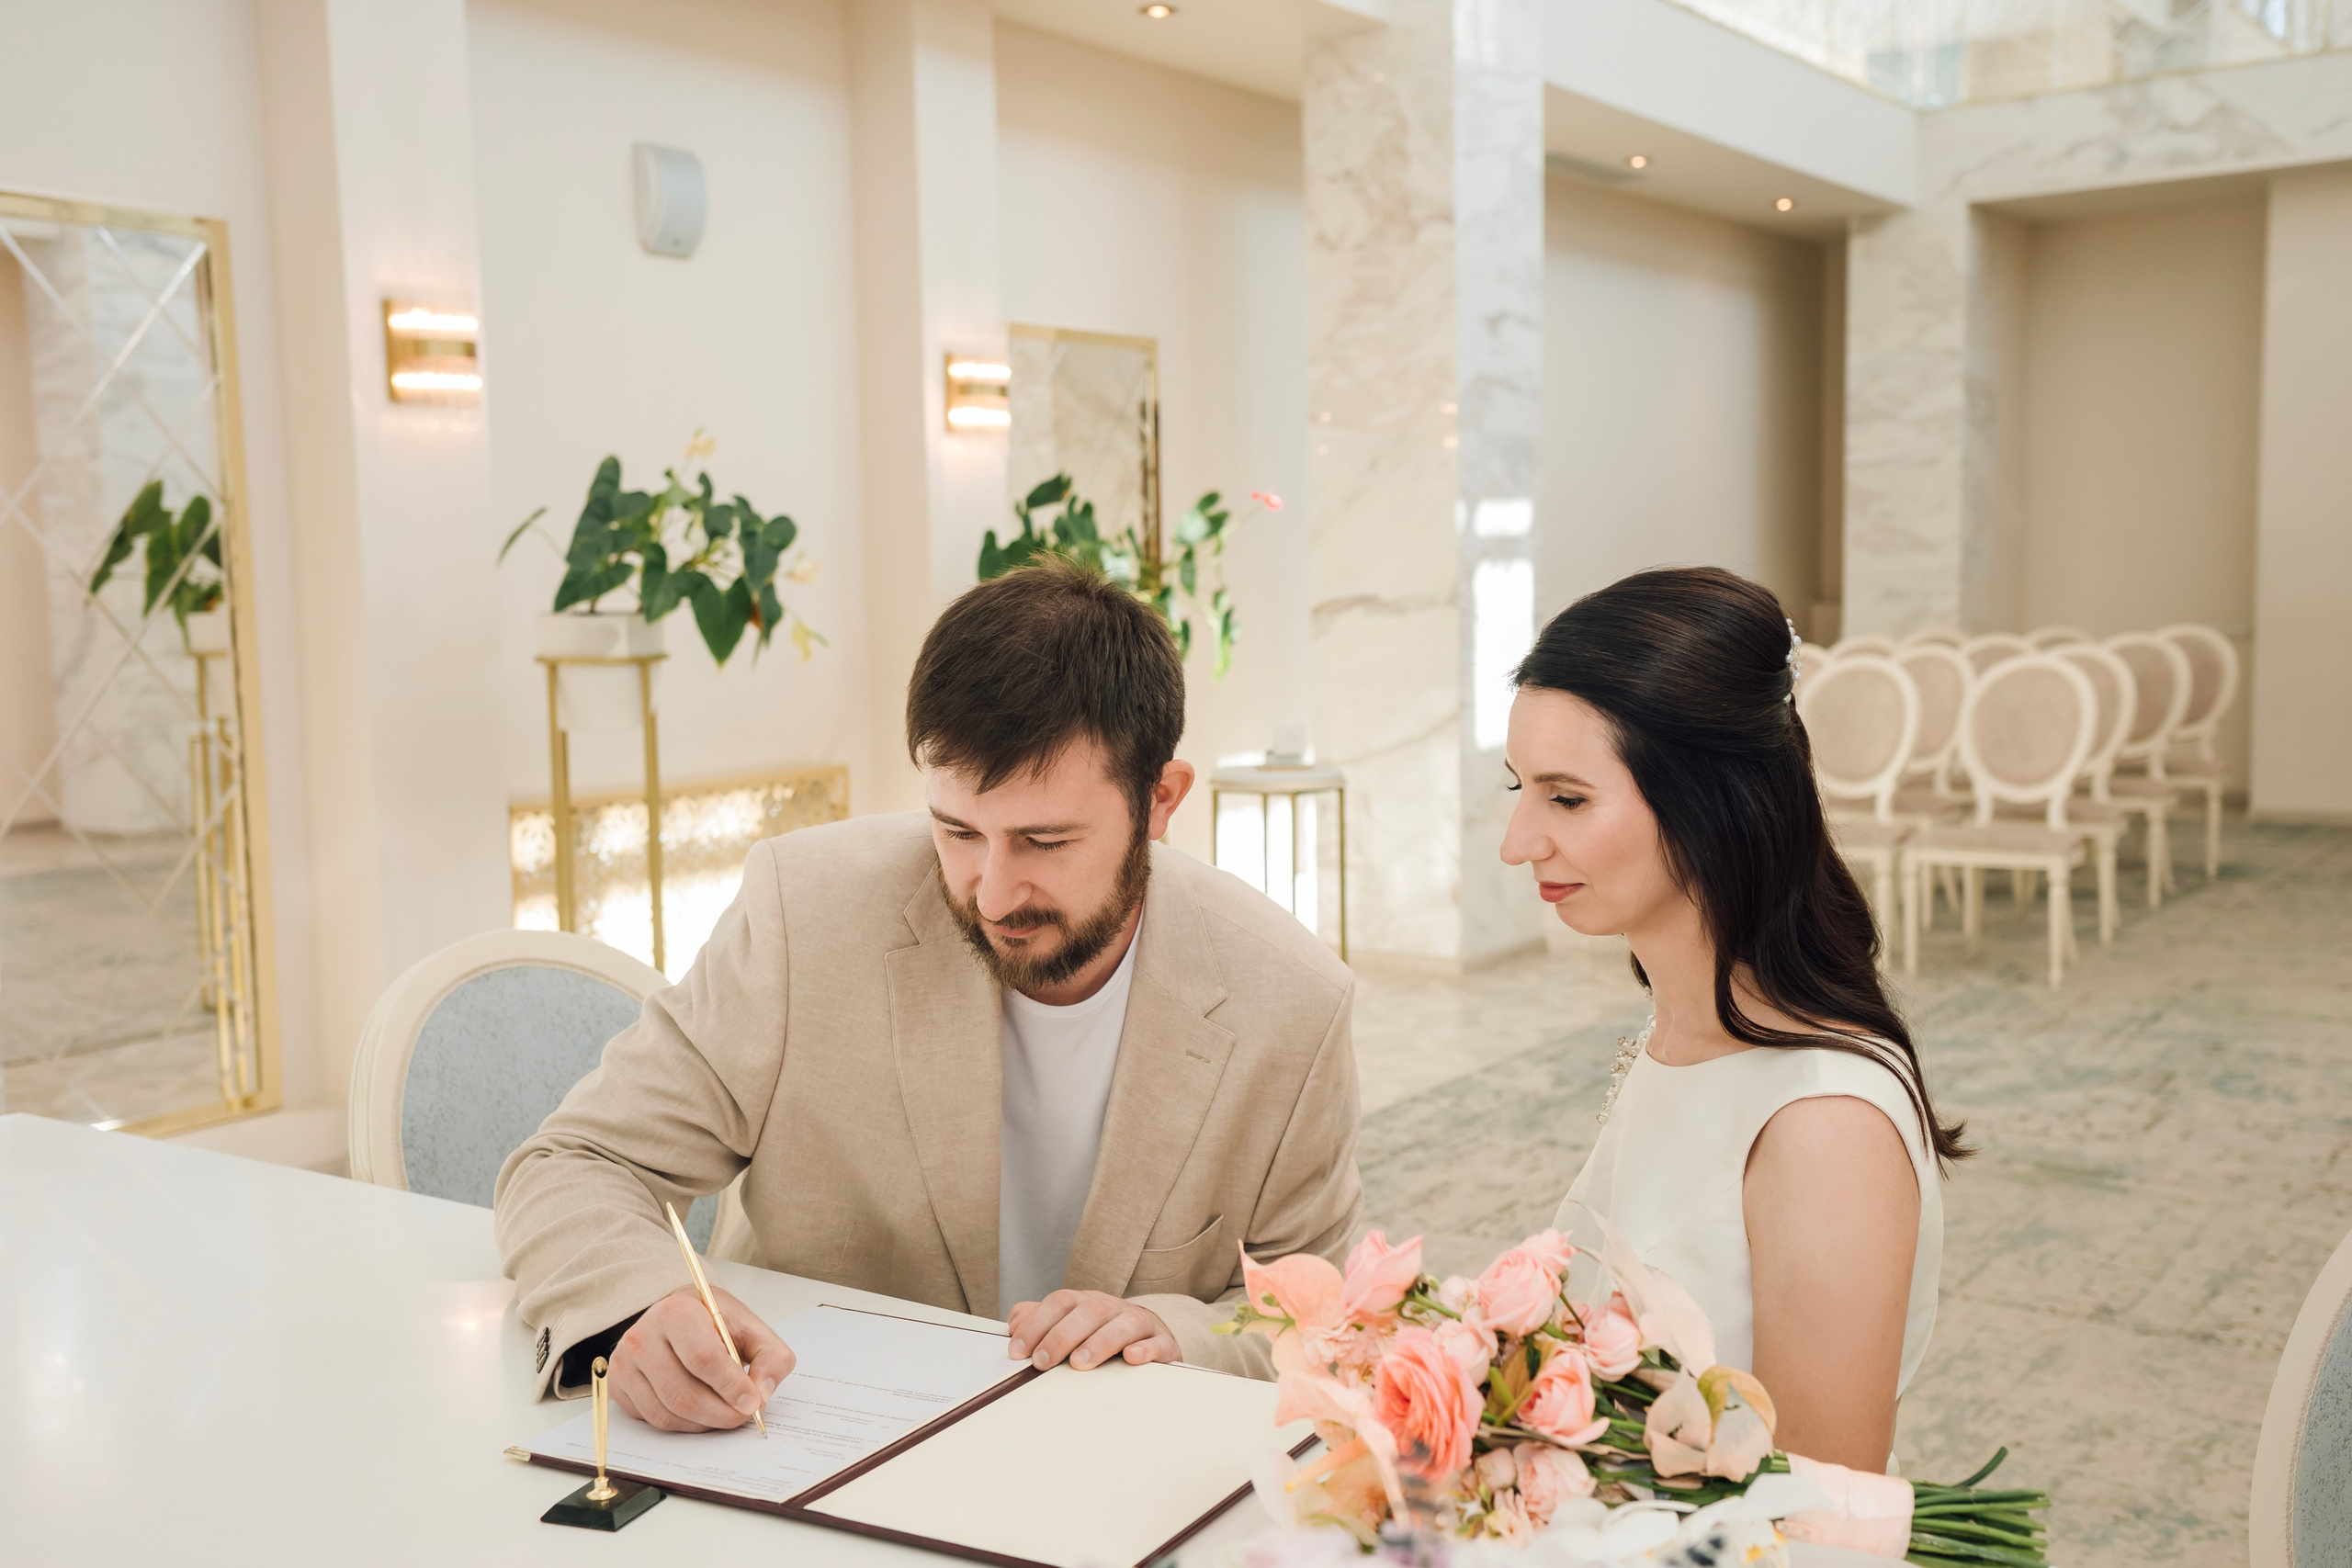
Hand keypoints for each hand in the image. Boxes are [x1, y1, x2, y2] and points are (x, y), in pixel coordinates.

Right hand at [607, 1284, 795, 1431]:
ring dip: (702, 1424)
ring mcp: (625, 1363)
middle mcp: (642, 1337)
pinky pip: (652, 1420)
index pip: (703, 1358)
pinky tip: (699, 1411)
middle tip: (742, 1416)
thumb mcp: (752, 1330)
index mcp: (675, 1312)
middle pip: (683, 1394)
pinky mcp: (618, 1386)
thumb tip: (763, 1396)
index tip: (752, 1403)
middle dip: (719, 1414)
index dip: (730, 1387)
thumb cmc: (714, 1322)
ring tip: (723, 1414)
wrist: (678, 1314)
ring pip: (666, 1414)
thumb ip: (770, 1359)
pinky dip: (681, 1425)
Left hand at [1005, 1290, 1178, 1370]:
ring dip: (1099, 1342)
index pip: (1059, 1302)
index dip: (1037, 1324)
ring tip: (1080, 1363)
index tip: (1018, 1351)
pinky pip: (1157, 1343)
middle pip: (1088, 1311)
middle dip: (1061, 1336)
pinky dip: (1145, 1349)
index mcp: (1085, 1302)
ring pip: (1123, 1325)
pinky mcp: (1163, 1343)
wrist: (1151, 1338)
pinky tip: (1131, 1358)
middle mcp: (1111, 1308)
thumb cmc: (1101, 1334)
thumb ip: (1039, 1321)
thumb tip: (1014, 1325)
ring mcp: (1139, 1323)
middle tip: (1042, 1362)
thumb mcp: (1070, 1324)